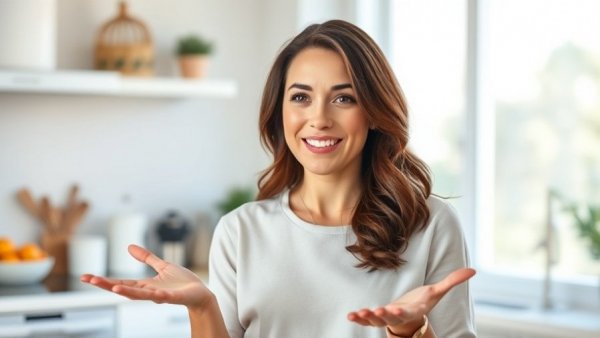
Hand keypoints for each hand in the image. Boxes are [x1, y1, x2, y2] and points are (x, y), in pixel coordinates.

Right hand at [80, 244, 211, 309]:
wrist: (200, 293)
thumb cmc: (182, 282)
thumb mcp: (162, 266)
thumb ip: (146, 258)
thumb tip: (128, 247)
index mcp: (145, 285)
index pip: (120, 282)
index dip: (104, 280)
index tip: (85, 277)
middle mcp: (149, 292)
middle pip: (124, 289)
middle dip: (107, 285)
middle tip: (89, 280)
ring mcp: (161, 295)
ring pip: (141, 295)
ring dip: (127, 291)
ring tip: (113, 287)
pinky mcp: (174, 297)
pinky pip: (164, 296)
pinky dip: (157, 295)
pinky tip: (152, 292)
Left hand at [347, 268, 475, 334]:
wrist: (411, 314)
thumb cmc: (422, 301)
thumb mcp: (437, 292)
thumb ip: (452, 281)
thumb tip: (473, 270)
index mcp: (412, 310)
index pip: (406, 312)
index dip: (400, 311)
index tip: (394, 309)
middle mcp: (398, 316)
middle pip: (390, 318)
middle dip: (382, 316)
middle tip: (377, 312)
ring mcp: (386, 317)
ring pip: (376, 320)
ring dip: (367, 318)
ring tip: (358, 314)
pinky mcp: (376, 316)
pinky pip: (366, 319)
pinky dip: (358, 318)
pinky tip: (350, 315)